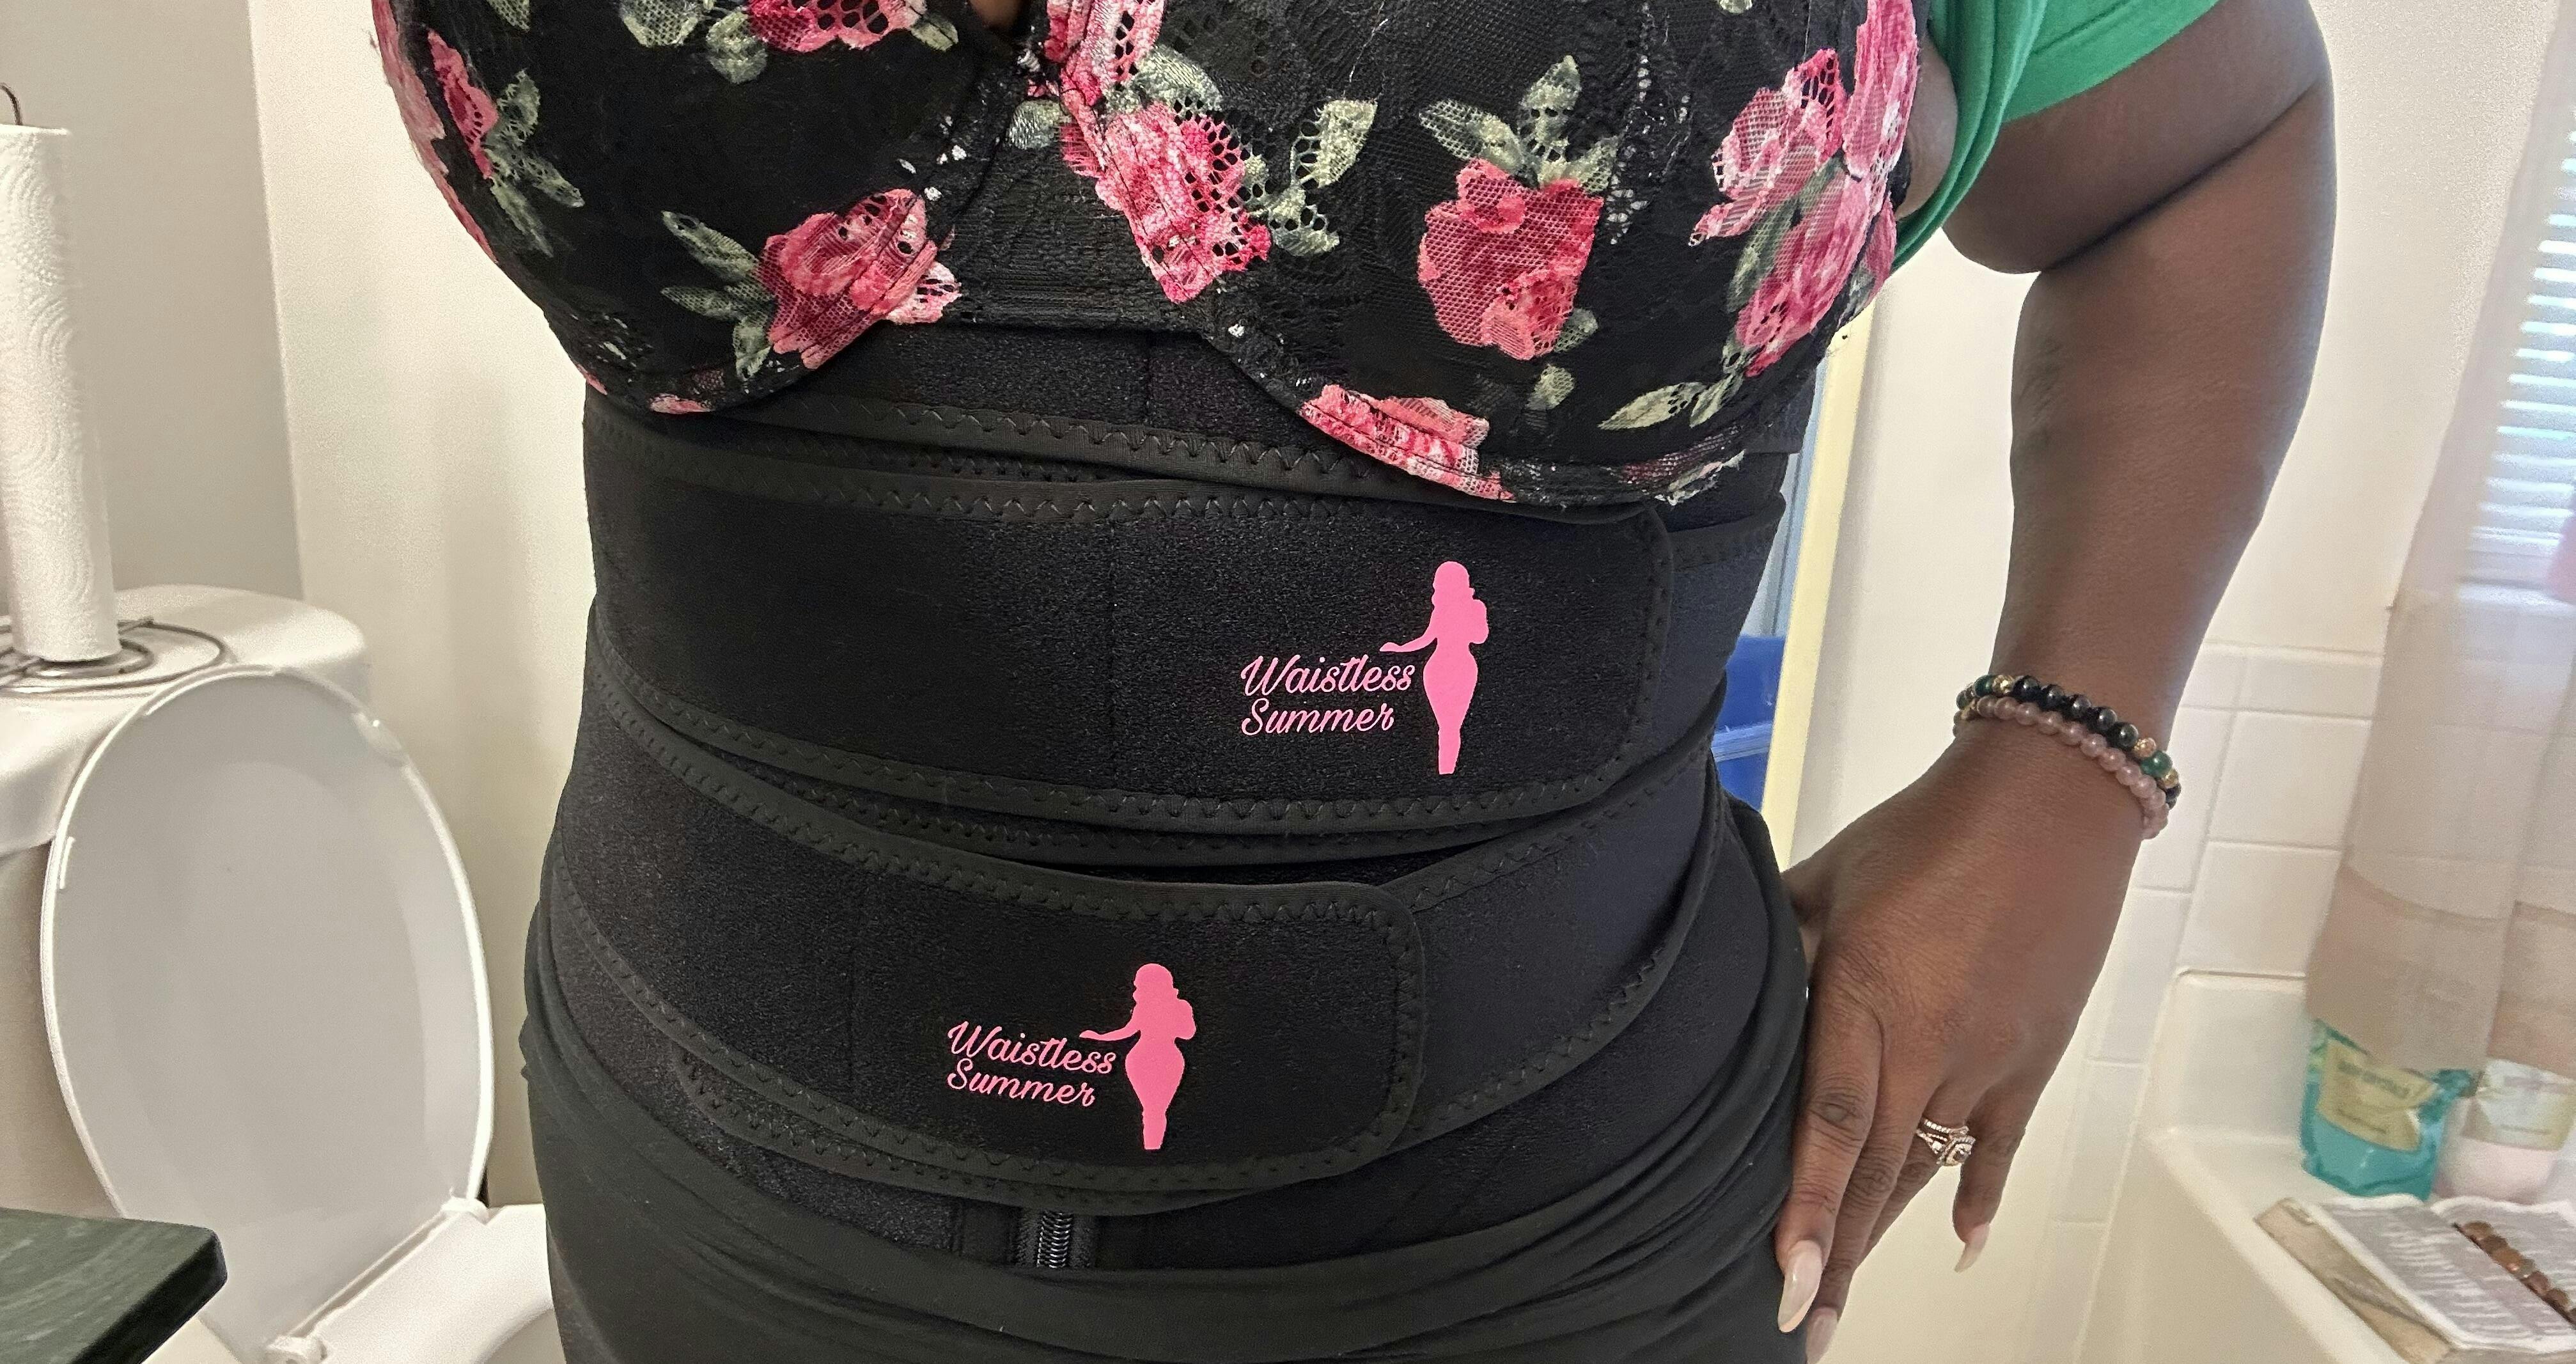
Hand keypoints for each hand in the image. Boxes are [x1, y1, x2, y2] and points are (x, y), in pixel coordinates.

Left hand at [1771, 723, 2144, 1357]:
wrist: (2050, 801)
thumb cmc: (1926, 830)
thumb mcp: (1827, 877)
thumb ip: (1779, 941)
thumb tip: (1730, 984)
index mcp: (1867, 995)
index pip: (1830, 1124)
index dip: (1804, 1205)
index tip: (1783, 1275)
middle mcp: (1929, 1043)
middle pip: (1874, 1170)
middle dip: (1835, 1254)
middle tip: (1804, 1326)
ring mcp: (1987, 1057)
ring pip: (1925, 1167)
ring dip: (1884, 1236)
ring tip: (1844, 1295)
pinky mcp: (2032, 1057)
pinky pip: (1998, 1143)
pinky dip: (1977, 1196)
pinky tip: (1958, 1246)